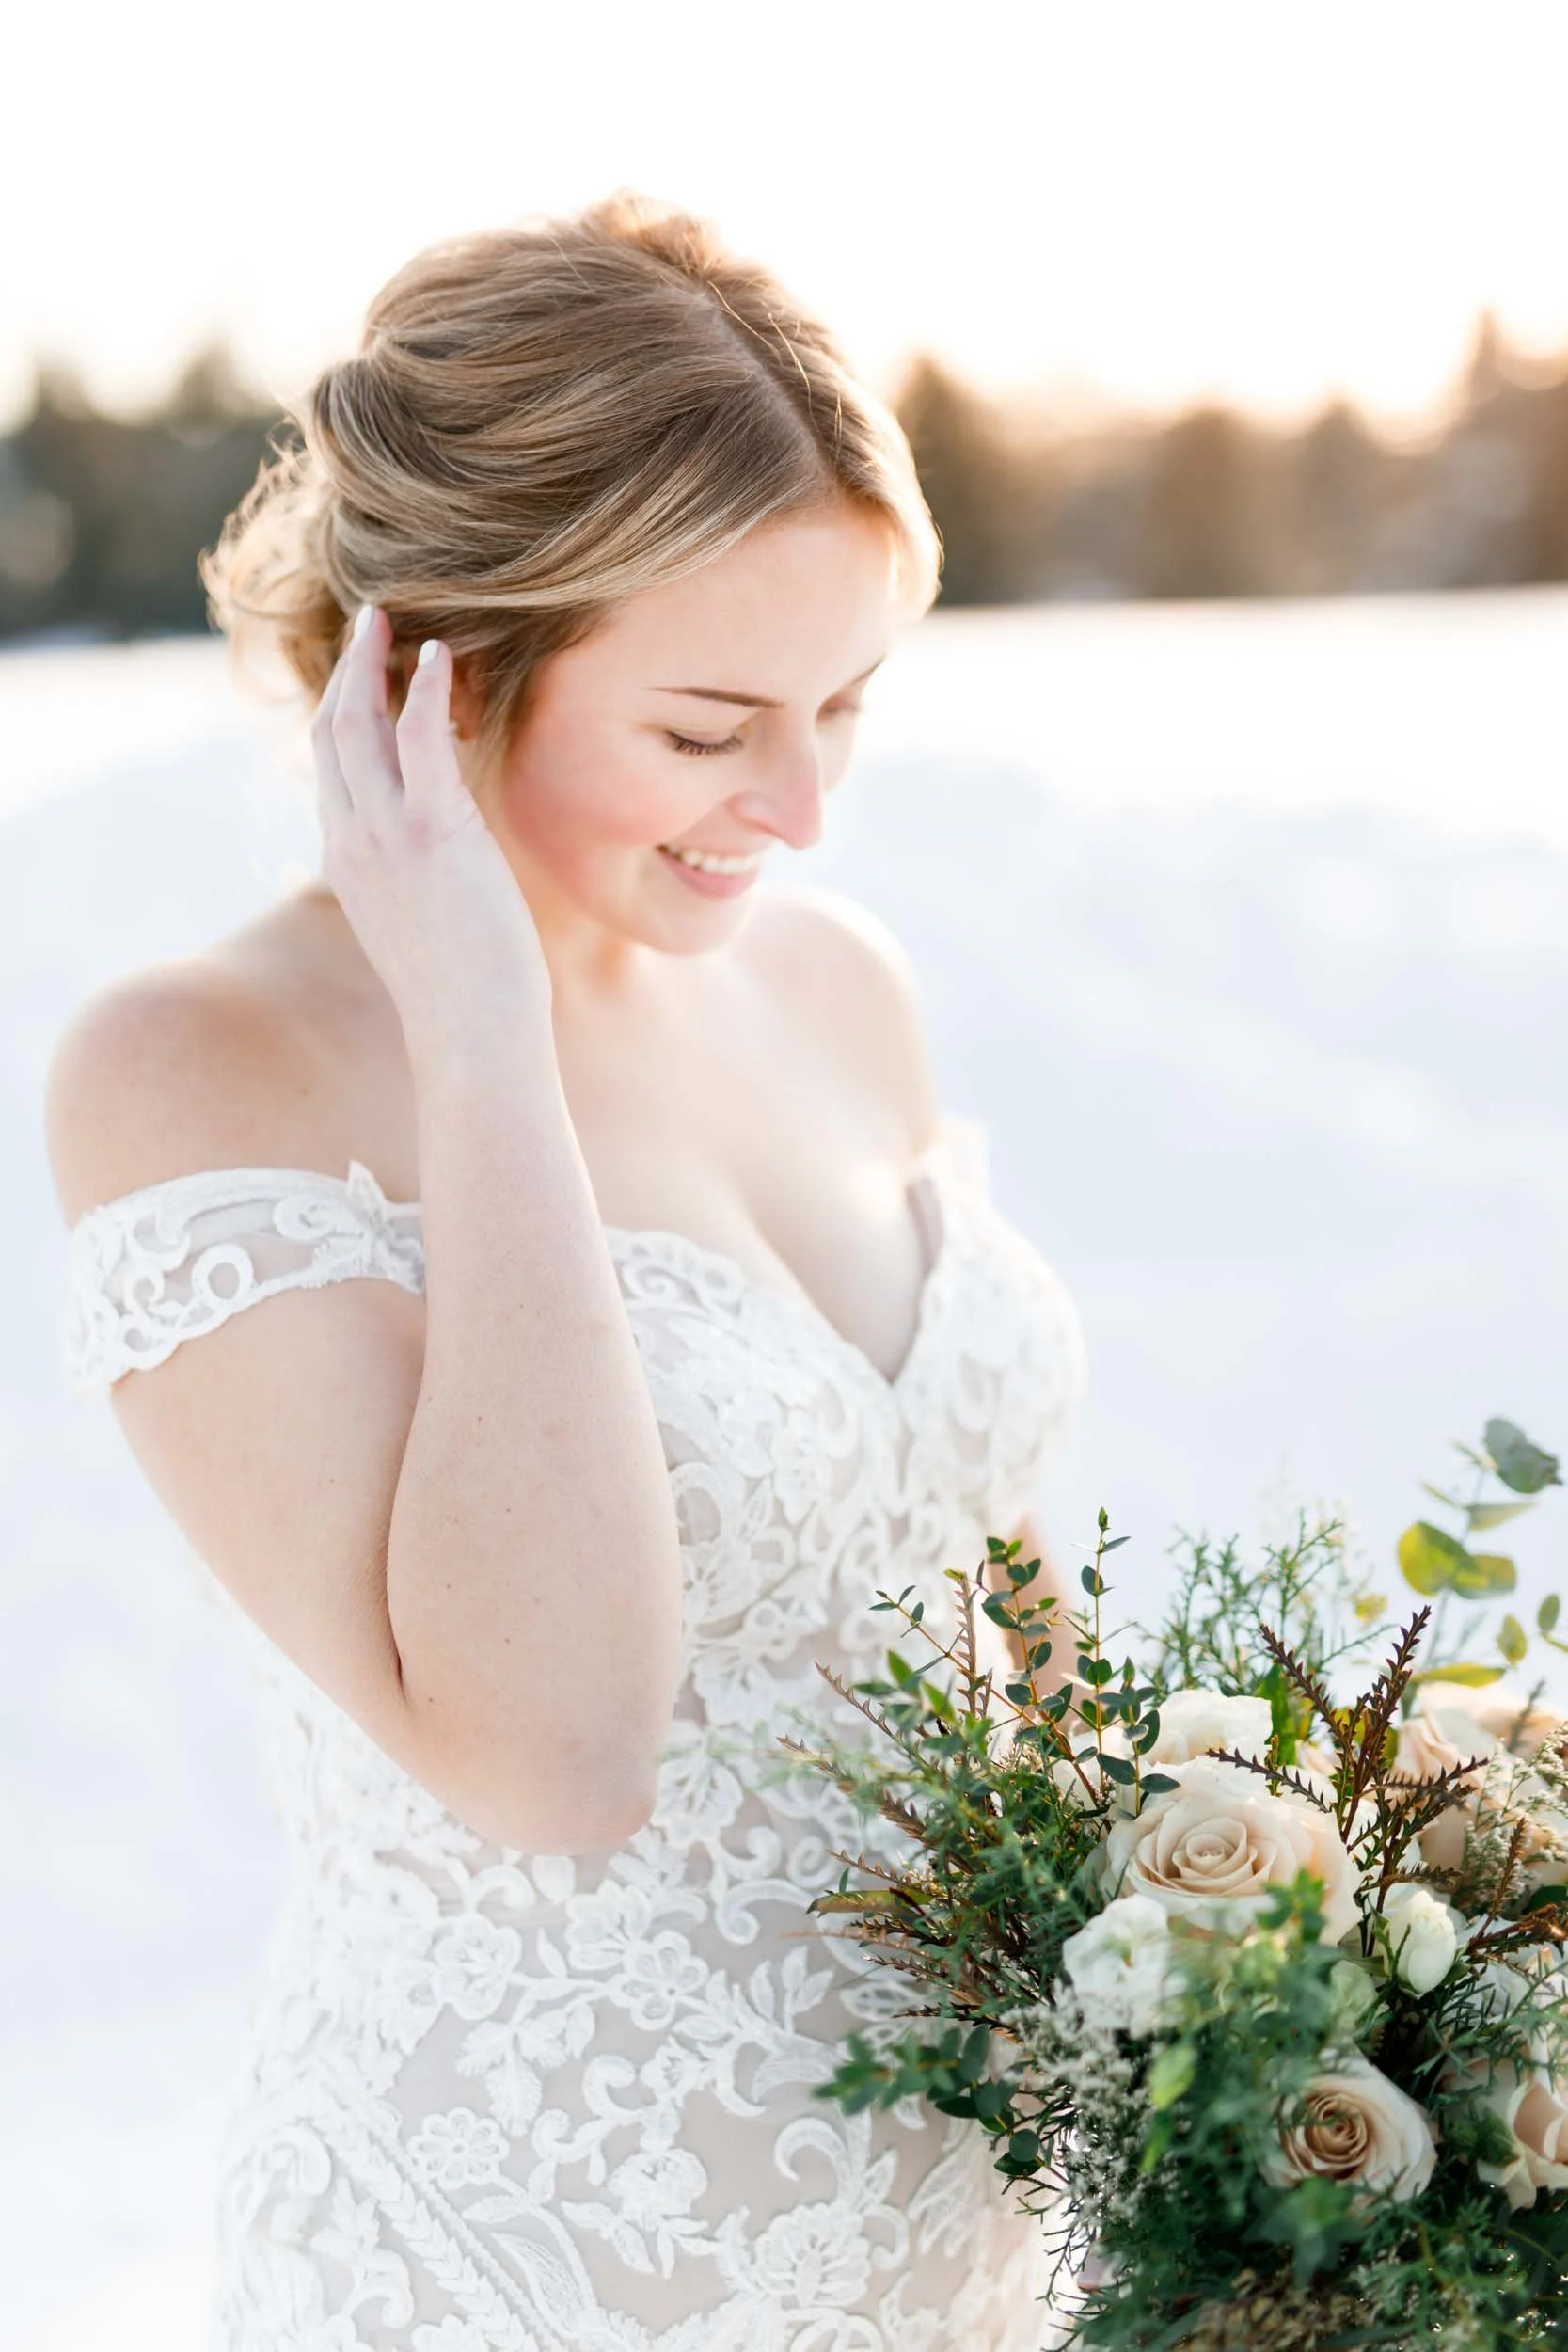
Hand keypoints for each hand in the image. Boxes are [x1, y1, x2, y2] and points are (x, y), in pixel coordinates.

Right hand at [312, 606, 552, 1066]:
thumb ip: (416, 889)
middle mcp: (352, 841)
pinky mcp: (433, 830)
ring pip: (358, 723)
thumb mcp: (423, 932)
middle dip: (345, 671)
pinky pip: (418, 736)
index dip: (342, 713)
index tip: (363, 676)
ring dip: (372, 662)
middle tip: (368, 623)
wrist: (471, 1033)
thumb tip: (441, 876)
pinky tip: (439, 654)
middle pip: (331, 733)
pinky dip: (423, 687)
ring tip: (390, 618)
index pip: (331, 771)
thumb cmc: (465, 997)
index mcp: (346, 864)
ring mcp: (386, 834)